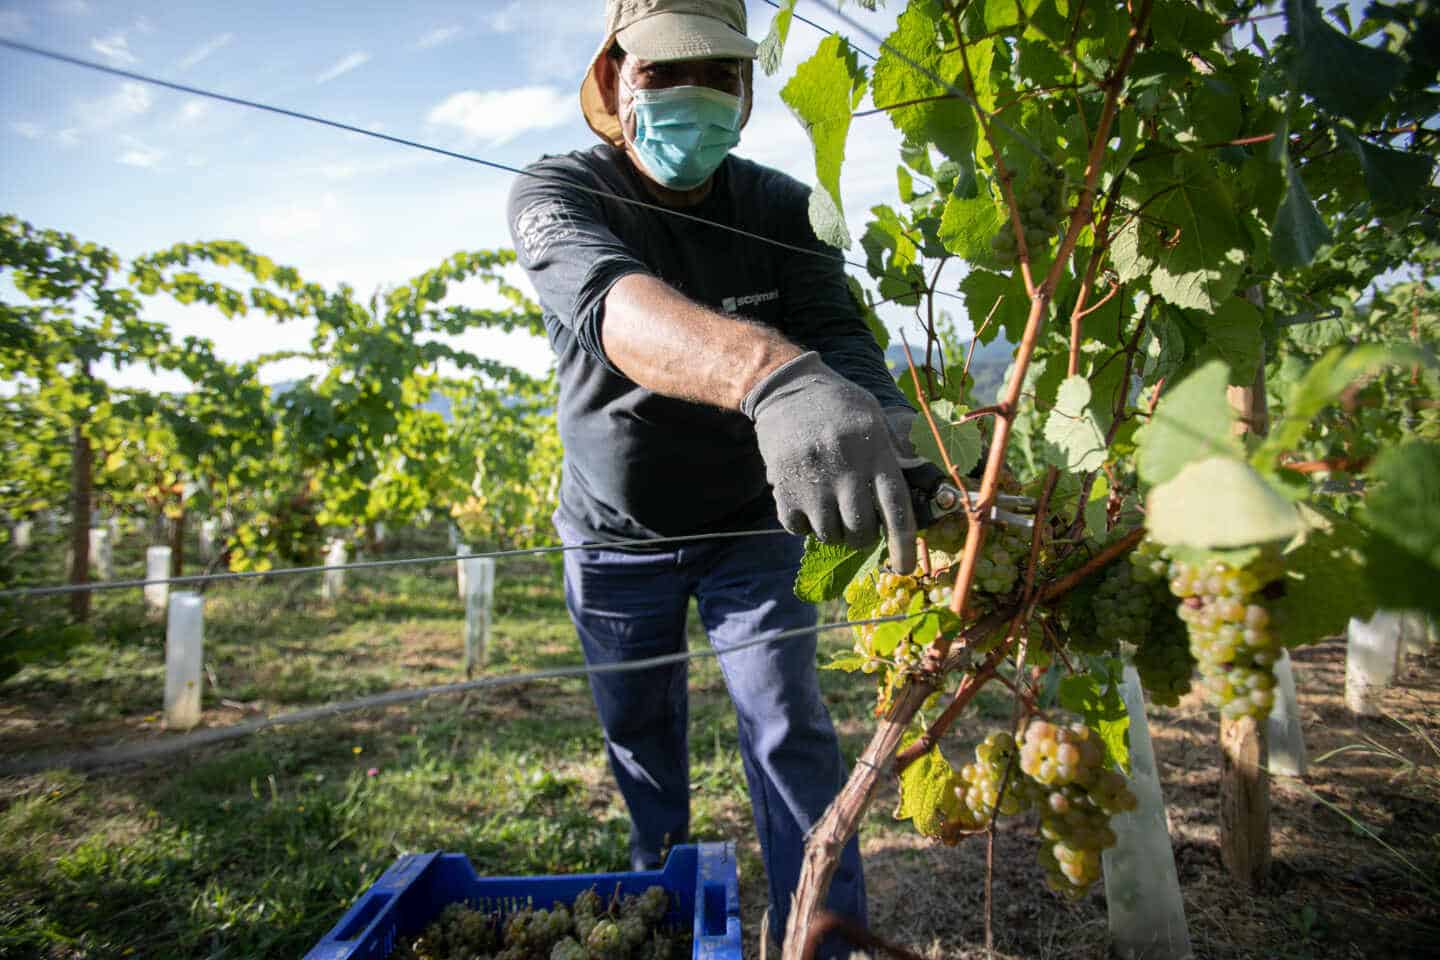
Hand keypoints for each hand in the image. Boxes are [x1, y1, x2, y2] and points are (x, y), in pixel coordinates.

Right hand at [742, 352, 916, 573]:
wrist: (786, 388)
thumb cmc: (838, 403)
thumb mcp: (875, 417)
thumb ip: (895, 452)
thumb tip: (921, 484)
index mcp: (875, 453)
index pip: (896, 511)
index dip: (903, 545)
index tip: (903, 568)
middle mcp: (845, 470)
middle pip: (862, 530)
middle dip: (864, 535)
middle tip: (858, 522)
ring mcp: (812, 481)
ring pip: (830, 535)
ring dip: (834, 530)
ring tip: (830, 507)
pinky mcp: (783, 488)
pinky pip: (798, 529)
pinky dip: (804, 525)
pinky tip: (806, 501)